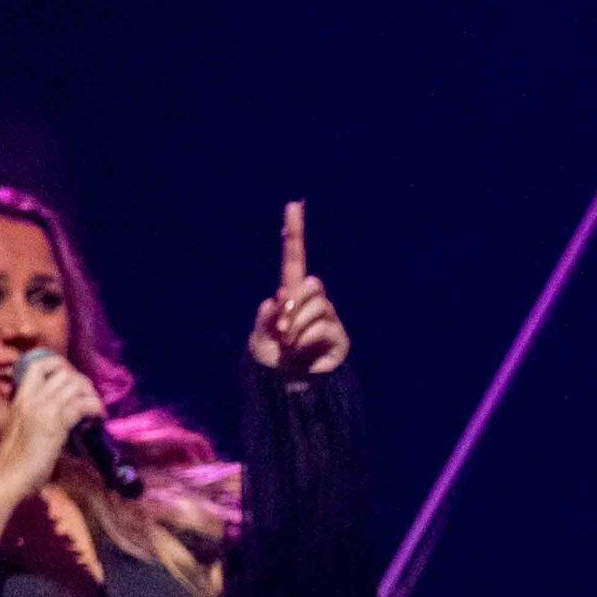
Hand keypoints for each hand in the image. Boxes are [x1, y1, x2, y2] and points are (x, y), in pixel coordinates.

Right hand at [0, 351, 104, 542]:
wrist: (8, 478)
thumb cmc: (14, 460)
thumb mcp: (20, 428)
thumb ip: (35, 414)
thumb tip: (60, 410)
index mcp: (20, 399)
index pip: (37, 365)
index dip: (58, 364)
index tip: (71, 377)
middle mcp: (31, 399)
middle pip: (63, 372)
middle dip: (81, 380)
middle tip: (88, 396)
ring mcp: (43, 410)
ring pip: (75, 385)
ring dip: (91, 393)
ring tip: (95, 407)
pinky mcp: (56, 424)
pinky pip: (82, 405)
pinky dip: (95, 407)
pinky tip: (99, 417)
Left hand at [249, 201, 350, 375]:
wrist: (289, 392)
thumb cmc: (272, 364)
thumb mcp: (258, 341)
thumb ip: (264, 318)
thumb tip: (279, 298)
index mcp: (289, 296)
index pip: (293, 259)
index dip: (293, 233)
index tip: (293, 204)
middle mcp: (312, 302)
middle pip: (310, 283)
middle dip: (293, 304)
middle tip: (281, 329)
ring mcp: (328, 318)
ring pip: (317, 305)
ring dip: (297, 326)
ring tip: (289, 347)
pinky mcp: (339, 337)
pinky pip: (323, 326)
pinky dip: (306, 339)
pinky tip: (301, 353)